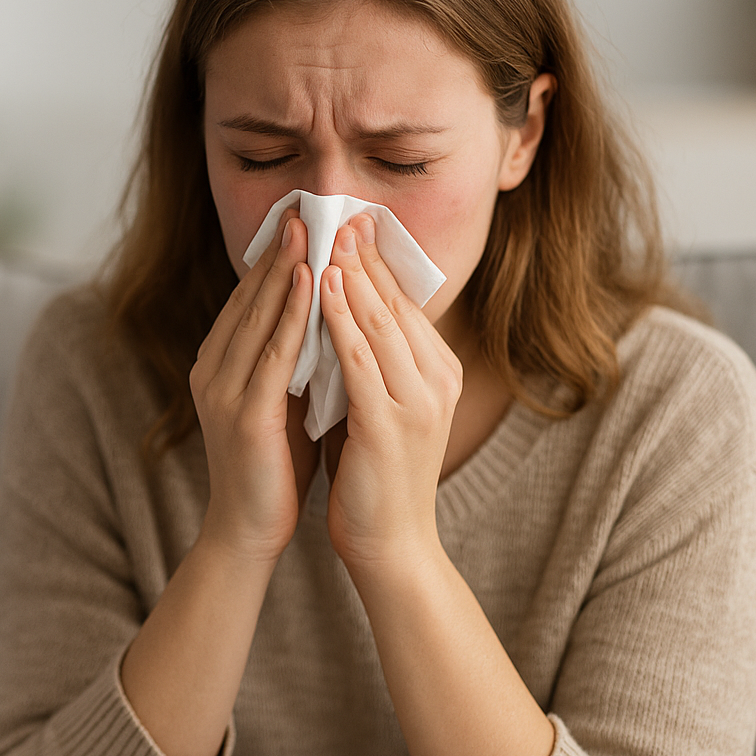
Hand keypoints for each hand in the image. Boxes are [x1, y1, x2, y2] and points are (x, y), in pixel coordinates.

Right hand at [190, 213, 315, 562]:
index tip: (299, 218)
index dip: (271, 258)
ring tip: (308, 228)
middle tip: (304, 205)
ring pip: (258, 316)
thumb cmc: (273, 467)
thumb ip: (291, 359)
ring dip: (284, 269)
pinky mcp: (243, 412)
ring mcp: (223, 390)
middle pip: (248, 298)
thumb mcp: (280, 400)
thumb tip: (322, 314)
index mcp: (217, 365)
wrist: (249, 529)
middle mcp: (212, 370)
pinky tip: (311, 283)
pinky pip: (274, 352)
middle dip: (278, 250)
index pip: (246, 299)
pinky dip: (292, 313)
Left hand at [319, 214, 461, 571]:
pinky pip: (360, 358)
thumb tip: (340, 313)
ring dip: (349, 274)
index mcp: (438, 373)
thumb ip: (368, 362)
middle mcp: (436, 380)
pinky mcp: (390, 423)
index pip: (405, 303)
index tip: (354, 221)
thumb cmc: (375, 474)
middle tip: (341, 211)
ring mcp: (417, 400)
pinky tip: (318, 288)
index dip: (378, 261)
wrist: (391, 544)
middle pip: (395, 302)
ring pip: (379, 321)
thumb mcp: (378, 404)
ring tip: (326, 235)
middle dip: (365, 255)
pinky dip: (338, 318)